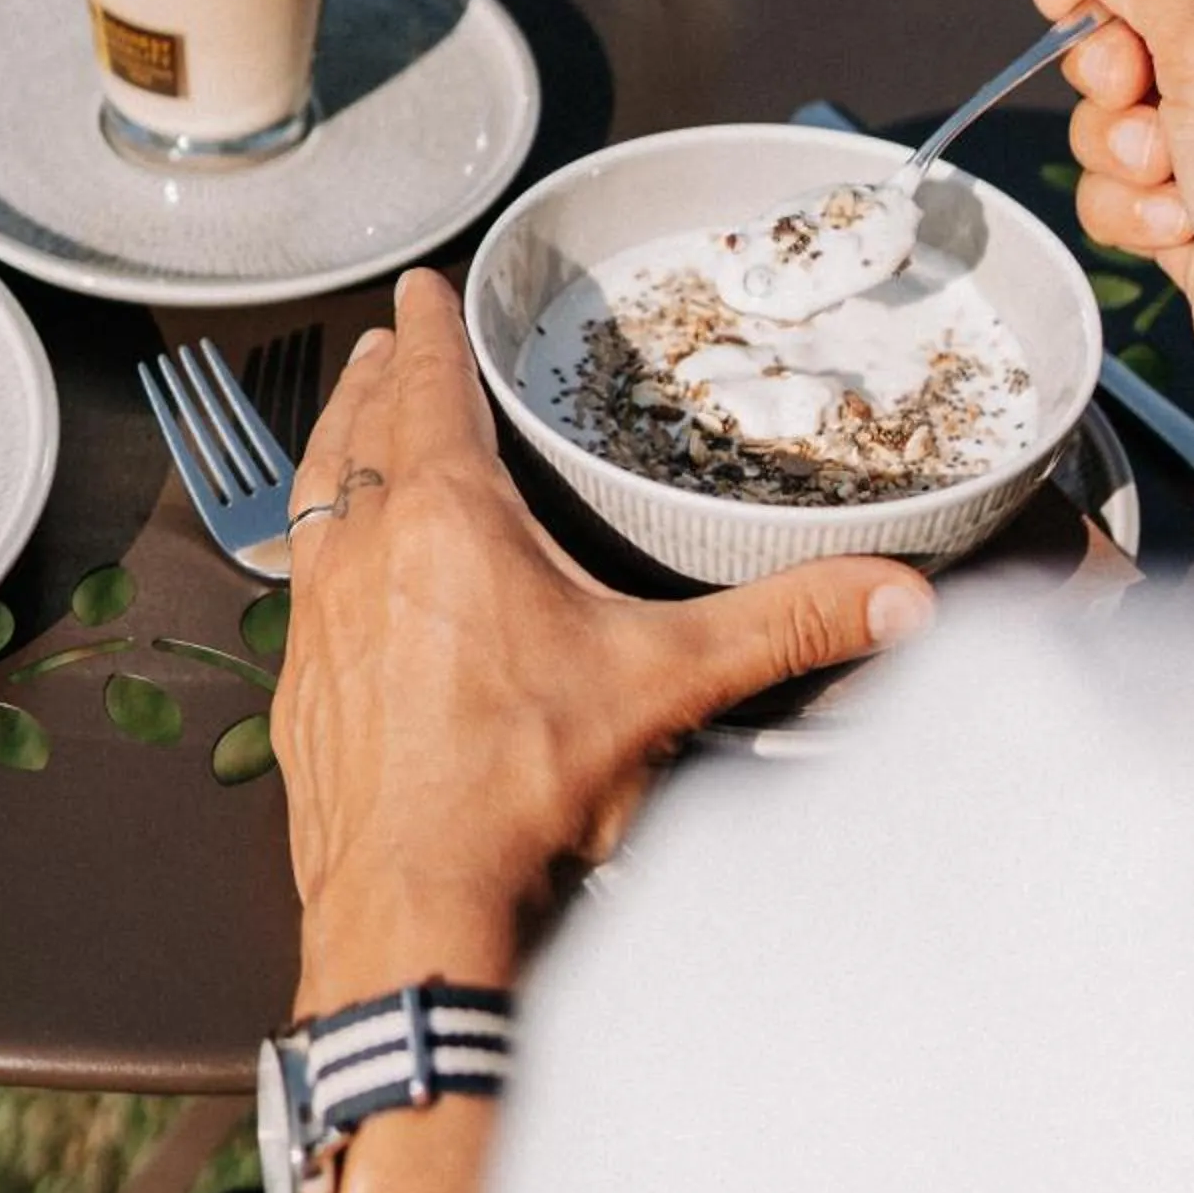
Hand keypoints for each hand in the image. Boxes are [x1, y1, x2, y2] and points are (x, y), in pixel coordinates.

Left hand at [272, 269, 934, 1012]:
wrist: (412, 905)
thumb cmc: (519, 786)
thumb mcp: (665, 685)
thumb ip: (782, 626)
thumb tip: (893, 595)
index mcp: (445, 518)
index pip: (428, 388)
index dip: (430, 329)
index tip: (421, 287)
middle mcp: (365, 551)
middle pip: (357, 429)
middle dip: (374, 378)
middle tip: (386, 344)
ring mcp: (318, 620)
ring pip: (315, 499)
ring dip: (334, 448)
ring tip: (350, 426)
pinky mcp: (300, 689)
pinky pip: (301, 585)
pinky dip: (318, 548)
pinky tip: (335, 571)